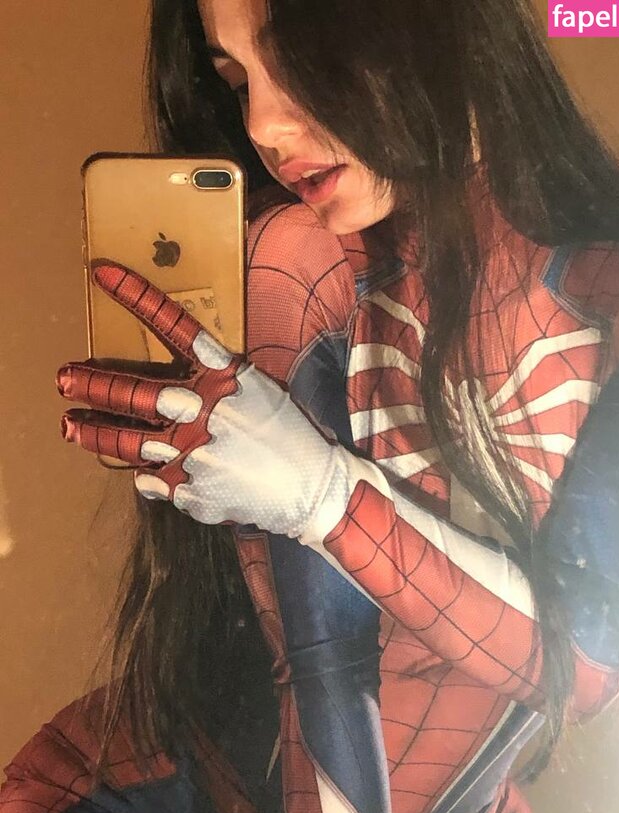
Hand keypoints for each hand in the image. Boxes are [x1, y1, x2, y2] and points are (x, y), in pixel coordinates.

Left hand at [57, 262, 341, 536]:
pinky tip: (148, 473)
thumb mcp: (260, 394)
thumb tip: (174, 392)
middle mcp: (204, 413)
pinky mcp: (189, 491)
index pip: (176, 328)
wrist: (313, 490)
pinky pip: (151, 480)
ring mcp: (193, 454)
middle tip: (63, 380)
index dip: (137, 297)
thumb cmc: (290, 437)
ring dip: (94, 434)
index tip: (101, 272)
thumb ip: (216, 385)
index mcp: (226, 378)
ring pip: (128, 443)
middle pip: (134, 395)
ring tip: (71, 428)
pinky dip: (148, 476)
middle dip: (92, 386)